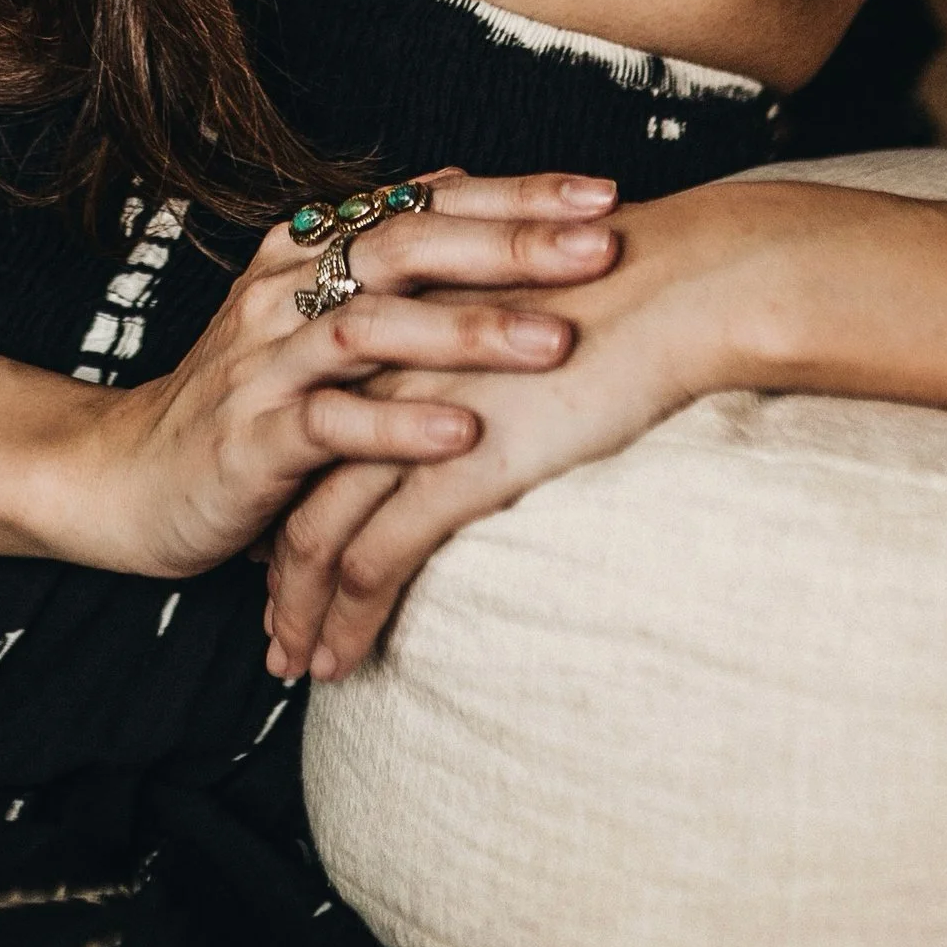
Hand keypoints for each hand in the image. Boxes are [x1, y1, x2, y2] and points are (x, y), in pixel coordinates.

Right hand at [78, 170, 625, 581]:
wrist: (122, 476)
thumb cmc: (244, 398)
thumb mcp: (309, 316)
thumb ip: (378, 254)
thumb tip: (458, 176)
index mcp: (308, 253)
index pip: (423, 204)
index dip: (514, 197)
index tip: (604, 195)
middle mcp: (285, 291)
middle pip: (405, 245)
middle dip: (510, 246)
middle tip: (601, 246)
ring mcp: (264, 361)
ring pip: (371, 328)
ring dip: (467, 332)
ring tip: (555, 341)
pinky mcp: (250, 439)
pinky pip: (328, 425)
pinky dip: (397, 427)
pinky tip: (463, 436)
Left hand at [263, 176, 852, 679]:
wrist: (680, 284)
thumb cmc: (637, 288)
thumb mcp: (540, 306)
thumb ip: (503, 339)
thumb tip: (518, 374)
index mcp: (401, 326)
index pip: (318, 415)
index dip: (298, 477)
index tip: (286, 529)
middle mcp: (384, 371)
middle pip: (296, 475)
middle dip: (275, 552)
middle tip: (267, 609)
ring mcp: (408, 421)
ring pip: (316, 531)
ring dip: (297, 605)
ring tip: (290, 658)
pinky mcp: (451, 469)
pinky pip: (372, 561)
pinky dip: (346, 619)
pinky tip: (337, 662)